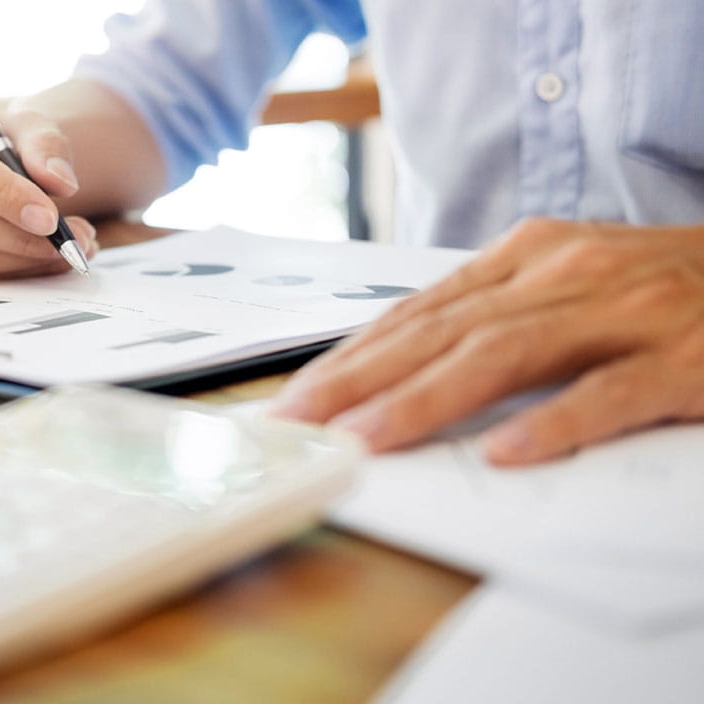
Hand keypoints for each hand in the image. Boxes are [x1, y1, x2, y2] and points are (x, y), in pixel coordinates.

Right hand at [0, 101, 97, 278]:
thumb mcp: (27, 124)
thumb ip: (46, 146)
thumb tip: (62, 183)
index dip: (4, 196)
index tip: (49, 218)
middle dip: (19, 237)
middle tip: (68, 241)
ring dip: (22, 259)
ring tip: (68, 247)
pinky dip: (12, 271)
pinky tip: (44, 258)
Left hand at [270, 218, 703, 464]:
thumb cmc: (663, 287)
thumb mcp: (568, 283)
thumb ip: (497, 318)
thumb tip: (406, 372)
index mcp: (530, 256)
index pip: (420, 312)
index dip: (352, 355)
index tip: (299, 396)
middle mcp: (565, 273)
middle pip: (441, 331)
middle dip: (360, 378)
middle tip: (302, 421)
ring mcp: (625, 312)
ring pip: (505, 354)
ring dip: (427, 399)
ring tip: (368, 438)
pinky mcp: (685, 356)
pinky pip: (610, 393)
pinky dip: (556, 422)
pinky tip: (508, 452)